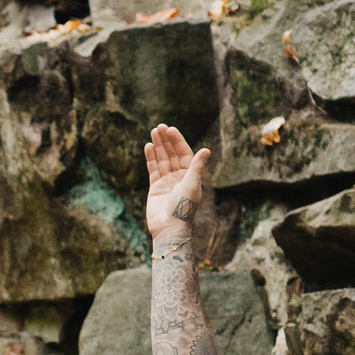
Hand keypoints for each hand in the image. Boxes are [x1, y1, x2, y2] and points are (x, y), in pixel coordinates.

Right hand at [143, 123, 210, 240]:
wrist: (169, 228)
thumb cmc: (184, 208)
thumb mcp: (192, 185)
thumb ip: (197, 166)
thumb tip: (206, 150)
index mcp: (190, 175)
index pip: (184, 153)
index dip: (178, 141)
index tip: (171, 129)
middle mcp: (179, 176)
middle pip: (172, 154)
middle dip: (166, 140)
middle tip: (159, 127)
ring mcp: (167, 182)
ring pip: (162, 160)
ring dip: (158, 146)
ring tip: (153, 132)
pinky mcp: (155, 188)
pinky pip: (153, 169)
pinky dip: (151, 158)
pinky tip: (148, 146)